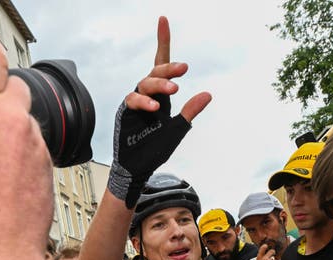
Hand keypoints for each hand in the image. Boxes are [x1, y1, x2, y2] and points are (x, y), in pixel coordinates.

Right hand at [108, 16, 211, 207]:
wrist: (137, 168)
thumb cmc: (154, 150)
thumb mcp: (177, 130)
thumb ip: (189, 112)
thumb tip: (208, 94)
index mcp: (161, 95)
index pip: (161, 63)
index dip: (163, 41)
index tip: (163, 19)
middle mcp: (147, 95)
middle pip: (155, 72)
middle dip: (169, 69)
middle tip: (183, 70)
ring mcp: (135, 102)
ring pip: (145, 83)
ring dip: (159, 85)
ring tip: (174, 90)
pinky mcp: (125, 112)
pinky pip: (133, 100)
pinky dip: (144, 102)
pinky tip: (154, 108)